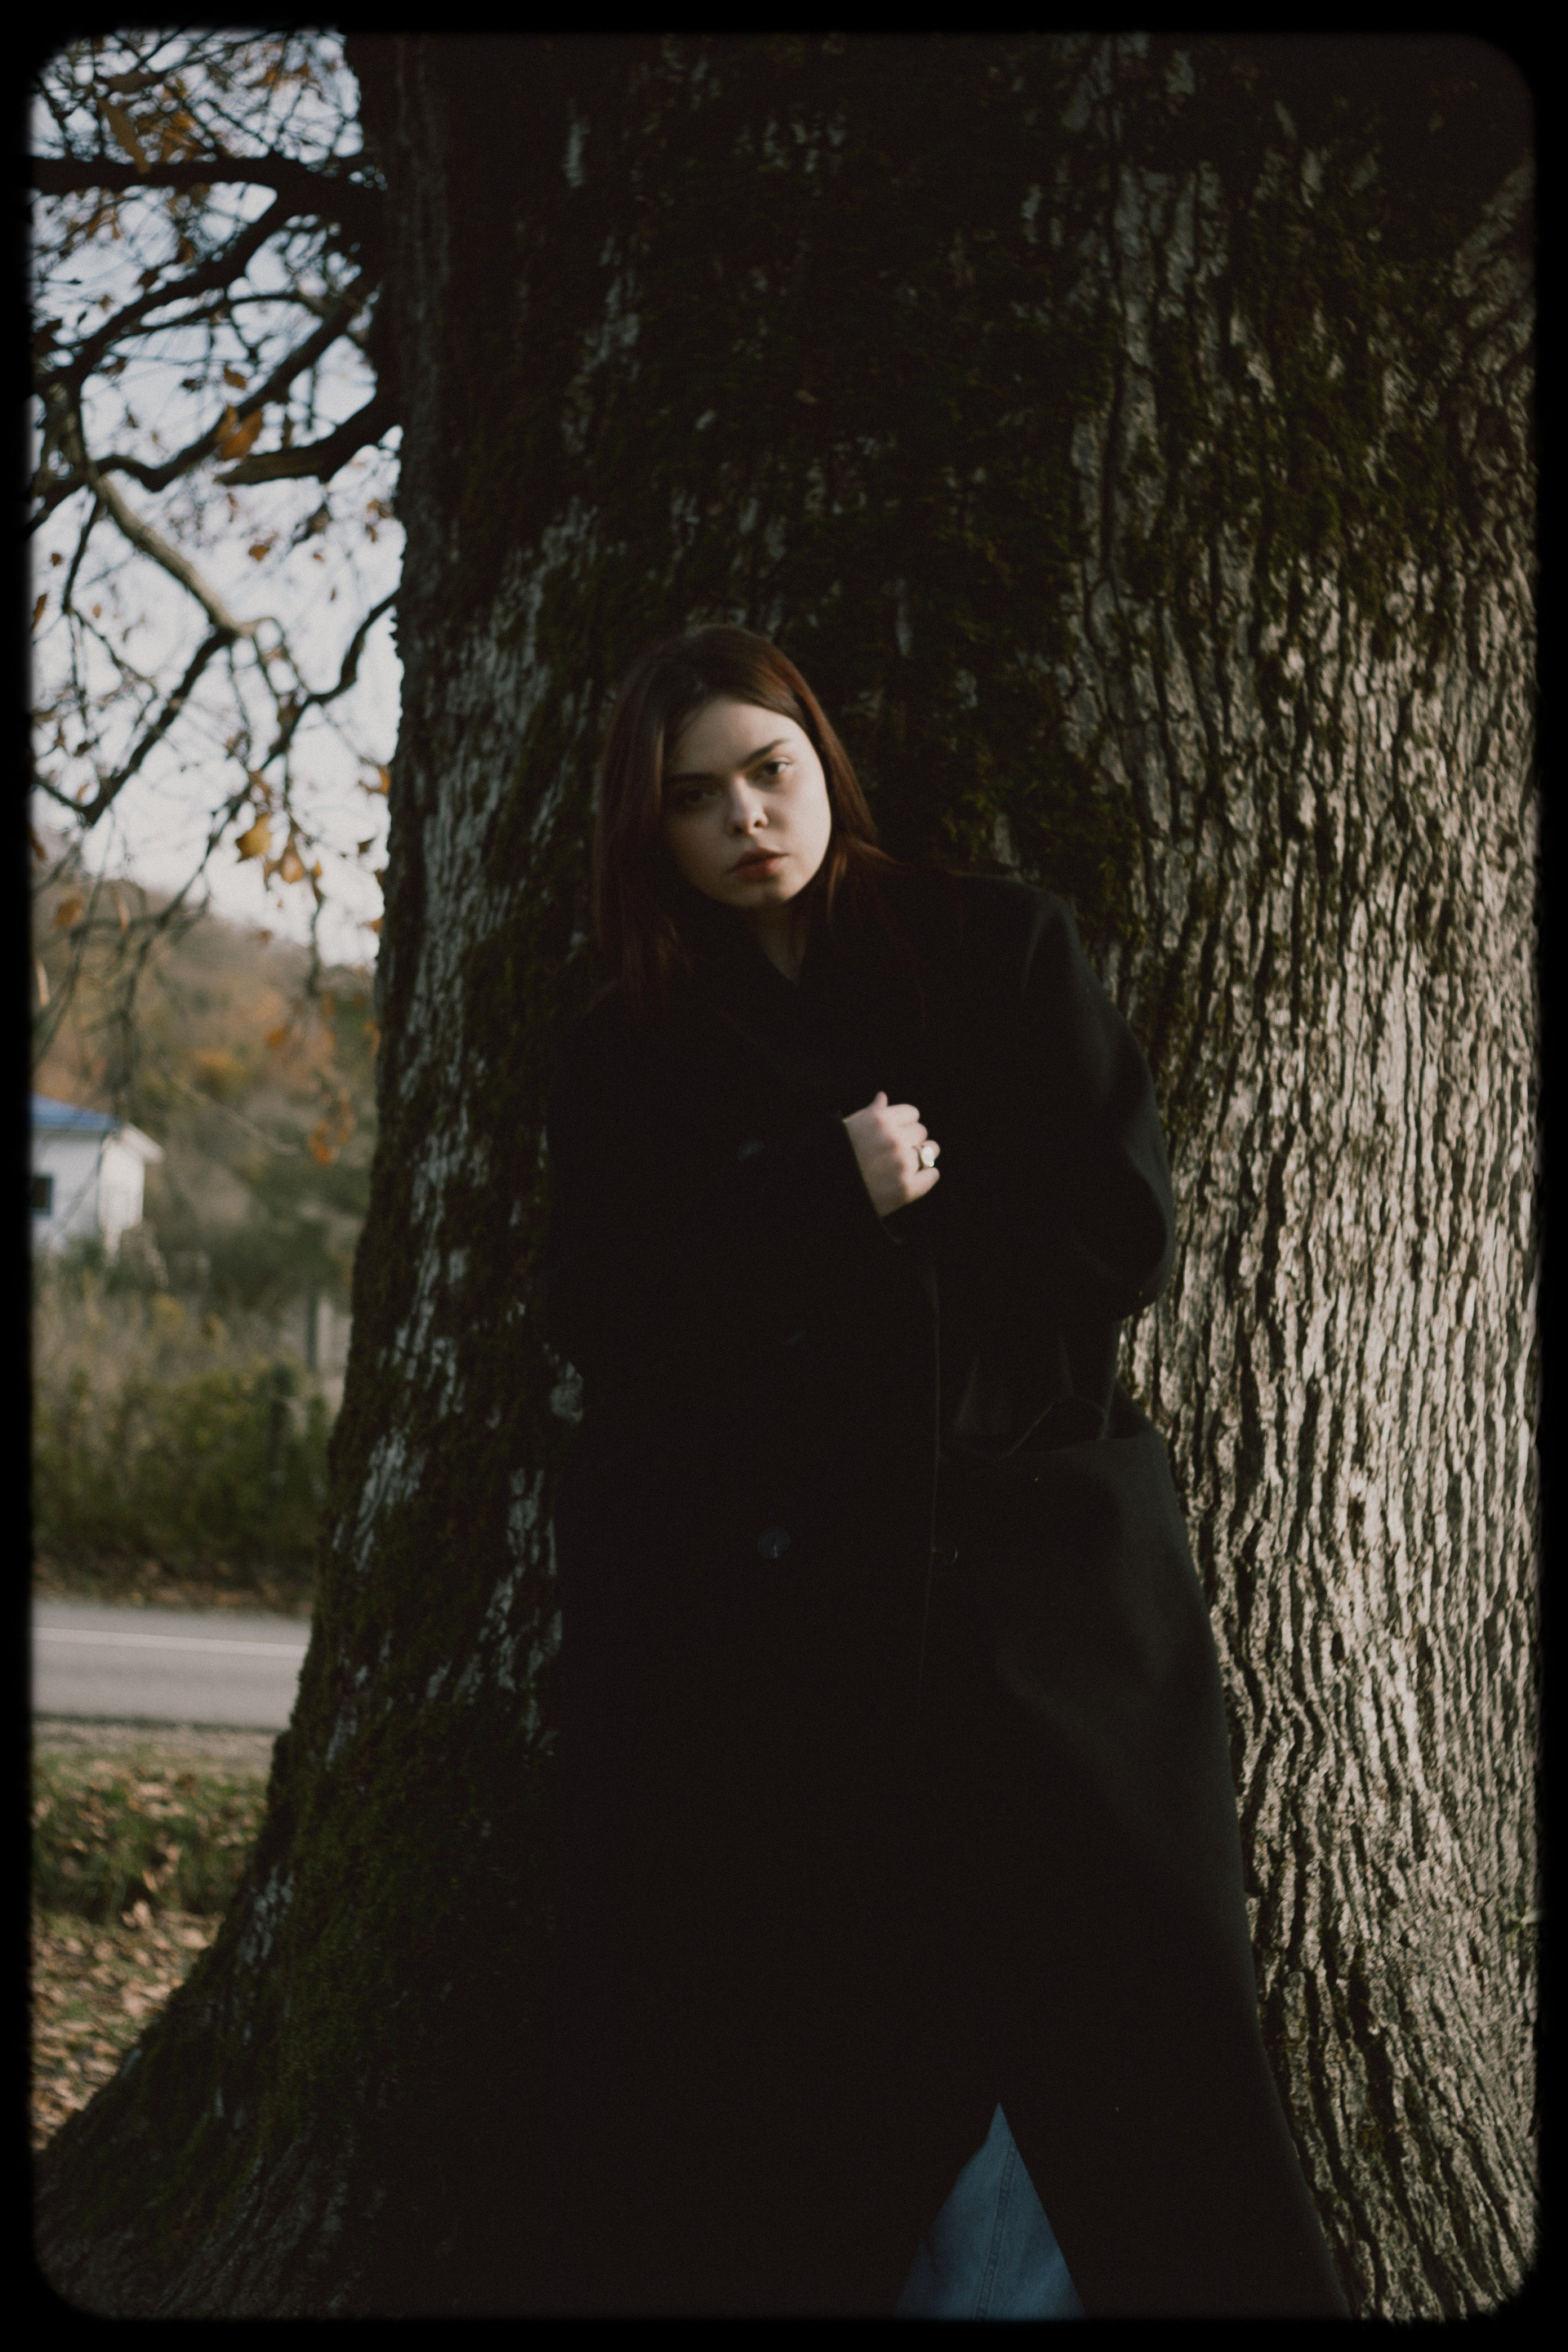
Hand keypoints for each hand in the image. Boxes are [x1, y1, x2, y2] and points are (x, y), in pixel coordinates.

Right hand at [843, 1091, 940, 1217]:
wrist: (821, 1192)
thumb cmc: (833, 1156)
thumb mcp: (847, 1128)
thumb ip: (870, 1113)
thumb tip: (883, 1097)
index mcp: (880, 1121)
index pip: (912, 1113)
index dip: (904, 1123)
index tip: (897, 1132)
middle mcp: (894, 1140)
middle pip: (921, 1132)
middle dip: (911, 1139)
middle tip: (898, 1151)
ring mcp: (901, 1165)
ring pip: (931, 1151)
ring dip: (923, 1155)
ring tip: (908, 1164)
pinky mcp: (906, 1189)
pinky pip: (932, 1175)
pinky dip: (927, 1176)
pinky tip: (916, 1178)